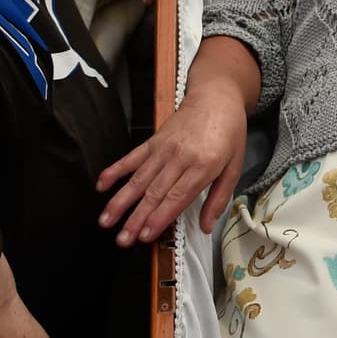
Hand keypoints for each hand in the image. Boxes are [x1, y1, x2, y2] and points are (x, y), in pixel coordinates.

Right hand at [96, 89, 245, 246]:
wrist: (216, 98)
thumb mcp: (234, 166)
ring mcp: (163, 149)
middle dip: (135, 219)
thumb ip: (219, 198)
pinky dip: (114, 171)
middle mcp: (180, 157)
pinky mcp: (153, 141)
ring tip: (106, 220)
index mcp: (203, 165)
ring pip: (138, 179)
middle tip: (122, 239)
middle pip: (153, 193)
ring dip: (120, 201)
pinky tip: (101, 185)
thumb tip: (206, 226)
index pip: (177, 197)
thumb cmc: (229, 133)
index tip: (144, 236)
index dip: (158, 218)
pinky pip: (131, 158)